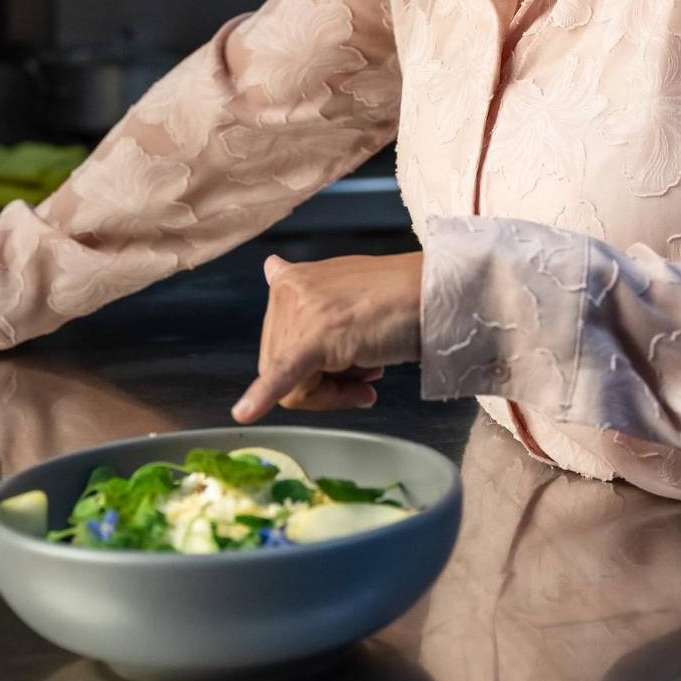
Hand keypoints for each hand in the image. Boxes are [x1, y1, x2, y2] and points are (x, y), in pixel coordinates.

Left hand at [232, 251, 422, 423]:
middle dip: (326, 386)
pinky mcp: (317, 337)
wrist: (436, 291)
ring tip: (372, 368)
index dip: (316, 372)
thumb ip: (310, 295)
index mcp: (290, 282)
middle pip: (283, 371)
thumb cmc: (400, 297)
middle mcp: (289, 291)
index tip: (353, 370)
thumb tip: (269, 267)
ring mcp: (302, 311)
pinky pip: (284, 376)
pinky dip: (263, 396)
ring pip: (296, 387)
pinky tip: (244, 413)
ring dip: (336, 393)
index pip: (282, 350)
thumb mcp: (344, 291)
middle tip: (367, 379)